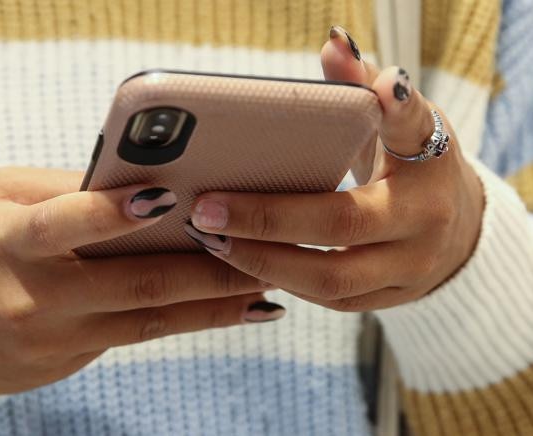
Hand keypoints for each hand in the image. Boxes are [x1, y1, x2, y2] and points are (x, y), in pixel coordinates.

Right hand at [0, 167, 282, 394]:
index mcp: (10, 242)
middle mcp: (35, 296)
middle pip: (133, 282)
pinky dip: (191, 322)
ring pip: (150, 320)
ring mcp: (56, 338)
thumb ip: (64, 188)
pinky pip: (141, 338)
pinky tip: (233, 311)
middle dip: (203, 267)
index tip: (169, 197)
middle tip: (257, 249)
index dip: (114, 213)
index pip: (65, 224)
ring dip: (213, 304)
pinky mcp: (72, 360)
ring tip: (264, 286)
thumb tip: (143, 179)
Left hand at [186, 26, 483, 311]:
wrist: (458, 231)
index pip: (414, 129)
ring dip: (263, 262)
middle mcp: (424, 222)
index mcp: (431, 163)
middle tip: (206, 210)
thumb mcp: (403, 124)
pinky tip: (243, 262)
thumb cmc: (417, 169)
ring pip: (330, 279)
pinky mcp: (390, 300)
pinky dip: (283, 282)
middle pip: (342, 225)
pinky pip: (330, 301)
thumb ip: (365, 87)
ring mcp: (409, 270)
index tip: (382, 87)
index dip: (399, 108)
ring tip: (211, 241)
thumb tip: (333, 45)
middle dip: (266, 220)